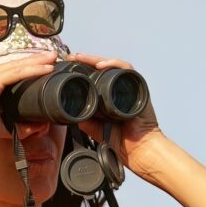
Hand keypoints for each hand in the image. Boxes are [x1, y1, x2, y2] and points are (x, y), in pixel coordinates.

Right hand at [0, 50, 61, 142]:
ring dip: (36, 62)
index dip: (26, 67)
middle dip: (35, 59)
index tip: (43, 65)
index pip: (8, 71)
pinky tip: (44, 69)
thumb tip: (37, 126)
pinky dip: (30, 70)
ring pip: (16, 66)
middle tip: (53, 55)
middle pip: (13, 64)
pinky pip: (14, 73)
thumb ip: (17, 125)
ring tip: (53, 58)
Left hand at [66, 52, 166, 175]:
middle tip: (71, 57)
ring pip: (112, 65)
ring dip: (96, 59)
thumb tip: (68, 110)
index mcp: (108, 97)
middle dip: (85, 61)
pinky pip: (126, 69)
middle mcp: (119, 89)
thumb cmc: (122, 142)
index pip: (94, 77)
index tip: (67, 67)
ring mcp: (129, 86)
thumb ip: (83, 118)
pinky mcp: (138, 85)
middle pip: (101, 68)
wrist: (138, 149)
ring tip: (81, 58)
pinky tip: (100, 65)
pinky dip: (113, 63)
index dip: (81, 70)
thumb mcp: (94, 128)